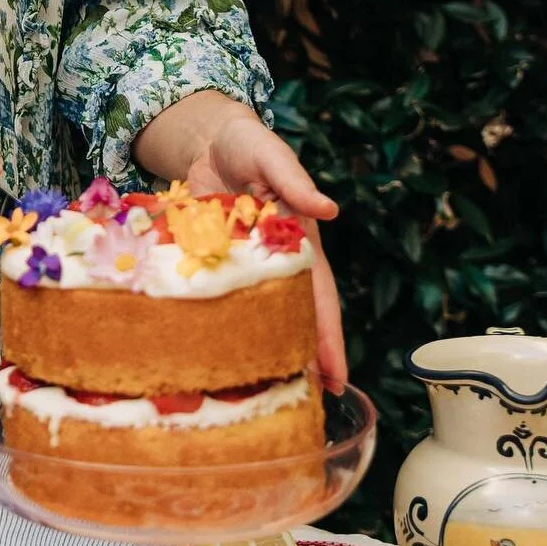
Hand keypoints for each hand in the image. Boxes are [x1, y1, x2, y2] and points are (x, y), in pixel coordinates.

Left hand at [179, 107, 347, 390]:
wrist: (209, 139)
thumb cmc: (251, 145)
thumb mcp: (272, 156)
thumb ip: (294, 181)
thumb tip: (328, 209)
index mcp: (299, 244)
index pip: (319, 296)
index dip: (329, 338)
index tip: (337, 378)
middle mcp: (274, 263)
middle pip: (291, 317)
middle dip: (301, 359)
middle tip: (305, 405)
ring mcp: (241, 266)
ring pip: (255, 316)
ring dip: (260, 351)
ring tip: (261, 395)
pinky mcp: (209, 262)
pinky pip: (216, 300)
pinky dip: (219, 326)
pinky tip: (212, 355)